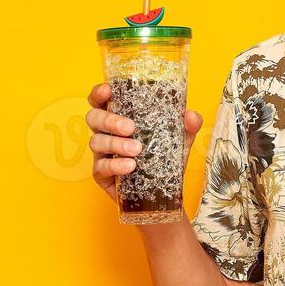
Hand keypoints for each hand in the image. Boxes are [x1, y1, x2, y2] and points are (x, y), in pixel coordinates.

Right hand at [85, 82, 204, 207]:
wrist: (162, 195)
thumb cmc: (164, 160)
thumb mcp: (180, 141)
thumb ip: (187, 127)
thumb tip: (191, 115)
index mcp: (119, 118)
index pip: (101, 101)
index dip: (99, 93)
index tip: (108, 90)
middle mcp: (107, 133)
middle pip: (94, 118)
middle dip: (109, 120)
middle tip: (130, 128)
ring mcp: (102, 154)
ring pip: (96, 142)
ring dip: (116, 144)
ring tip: (137, 150)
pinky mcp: (101, 174)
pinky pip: (100, 167)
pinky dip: (115, 165)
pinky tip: (130, 166)